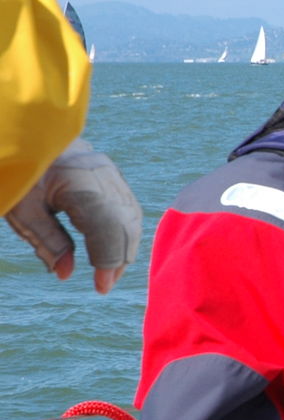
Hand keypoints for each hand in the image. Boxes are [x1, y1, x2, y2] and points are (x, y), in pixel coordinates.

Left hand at [6, 138, 139, 292]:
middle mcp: (103, 178)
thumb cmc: (15, 171)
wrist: (21, 132)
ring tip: (109, 269)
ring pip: (131, 217)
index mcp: (82, 186)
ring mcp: (109, 173)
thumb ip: (47, 242)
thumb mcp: (22, 210)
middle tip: (105, 284)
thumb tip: (65, 273)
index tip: (100, 288)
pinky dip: (123, 229)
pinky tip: (111, 245)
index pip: (107, 233)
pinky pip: (127, 206)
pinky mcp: (109, 172)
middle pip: (126, 227)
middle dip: (119, 259)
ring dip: (124, 246)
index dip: (107, 264)